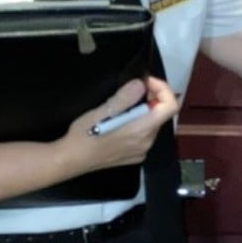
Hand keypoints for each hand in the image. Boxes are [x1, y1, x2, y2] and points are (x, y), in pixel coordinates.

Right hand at [61, 78, 179, 171]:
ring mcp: (142, 152)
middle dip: (152, 98)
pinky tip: (121, 121)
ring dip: (144, 110)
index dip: (163, 89)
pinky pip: (146, 135)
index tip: (145, 82)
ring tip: (123, 104)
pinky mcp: (136, 156)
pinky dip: (140, 123)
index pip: (170, 107)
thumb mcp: (101, 112)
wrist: (71, 160)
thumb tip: (141, 85)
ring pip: (153, 124)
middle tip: (132, 89)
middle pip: (162, 115)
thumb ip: (123, 98)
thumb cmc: (84, 135)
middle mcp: (147, 143)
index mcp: (141, 131)